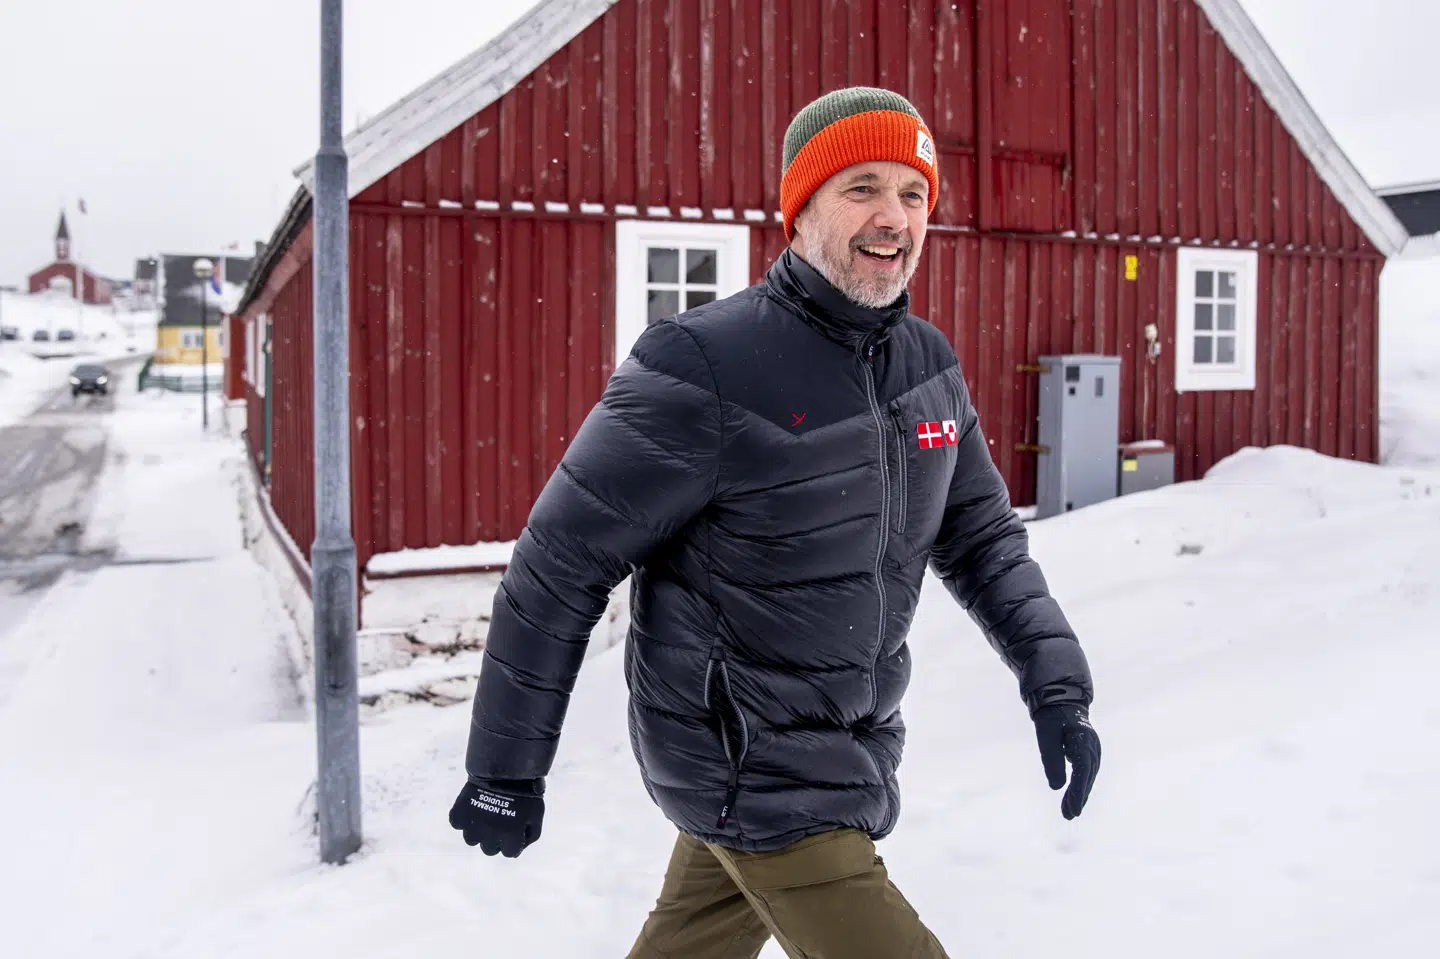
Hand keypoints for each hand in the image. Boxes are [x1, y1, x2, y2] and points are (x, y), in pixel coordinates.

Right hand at [448, 778, 545, 856]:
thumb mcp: (537, 815)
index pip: (509, 853)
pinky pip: (457, 824)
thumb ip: (531, 836)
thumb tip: (518, 849)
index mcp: (509, 838)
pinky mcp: (460, 814)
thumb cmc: (526, 792)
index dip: (512, 842)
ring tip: (483, 815)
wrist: (506, 769)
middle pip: (489, 849)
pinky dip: (463, 818)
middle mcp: (489, 837)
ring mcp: (472, 827)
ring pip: (471, 839)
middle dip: (494, 838)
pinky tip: (471, 808)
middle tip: (497, 822)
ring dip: (477, 831)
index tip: (512, 830)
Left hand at [1032, 704, 1100, 819]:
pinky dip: (1080, 786)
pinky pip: (1087, 772)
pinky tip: (1073, 799)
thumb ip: (1051, 759)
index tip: (1073, 808)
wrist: (1062, 699)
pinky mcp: (1090, 752)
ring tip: (1069, 813)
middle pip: (1087, 776)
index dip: (1078, 791)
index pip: (1083, 770)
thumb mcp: (1046, 734)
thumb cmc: (1051, 716)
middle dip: (1079, 797)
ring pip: (1088, 776)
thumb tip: (1056, 787)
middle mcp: (1093, 746)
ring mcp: (1094, 749)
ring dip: (1080, 795)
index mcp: (1083, 740)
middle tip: (1068, 816)